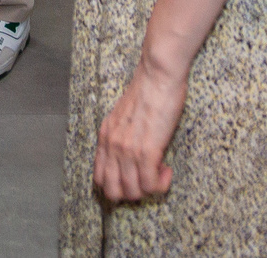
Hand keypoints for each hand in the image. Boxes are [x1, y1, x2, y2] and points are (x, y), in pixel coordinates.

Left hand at [92, 57, 185, 202]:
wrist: (157, 74)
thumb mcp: (122, 116)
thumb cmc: (146, 90)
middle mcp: (112, 145)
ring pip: (133, 192)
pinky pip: (150, 184)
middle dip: (133, 194)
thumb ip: (120, 135)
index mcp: (105, 136)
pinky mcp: (147, 150)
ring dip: (150, 189)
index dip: (117, 187)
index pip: (99, 177)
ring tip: (161, 174)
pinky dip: (161, 184)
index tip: (134, 179)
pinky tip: (167, 171)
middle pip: (113, 191)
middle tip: (148, 181)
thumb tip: (128, 155)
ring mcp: (127, 149)